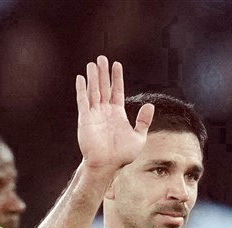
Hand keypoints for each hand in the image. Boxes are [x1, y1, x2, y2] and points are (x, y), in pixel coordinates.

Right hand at [76, 55, 153, 170]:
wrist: (107, 165)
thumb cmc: (122, 155)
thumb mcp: (139, 138)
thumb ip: (143, 121)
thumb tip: (150, 105)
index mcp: (117, 114)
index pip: (117, 91)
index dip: (116, 78)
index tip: (116, 65)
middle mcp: (105, 111)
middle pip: (104, 87)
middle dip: (103, 73)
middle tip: (102, 58)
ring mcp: (95, 114)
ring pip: (93, 91)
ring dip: (93, 78)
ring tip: (93, 64)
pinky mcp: (85, 119)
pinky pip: (83, 101)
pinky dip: (82, 90)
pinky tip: (81, 78)